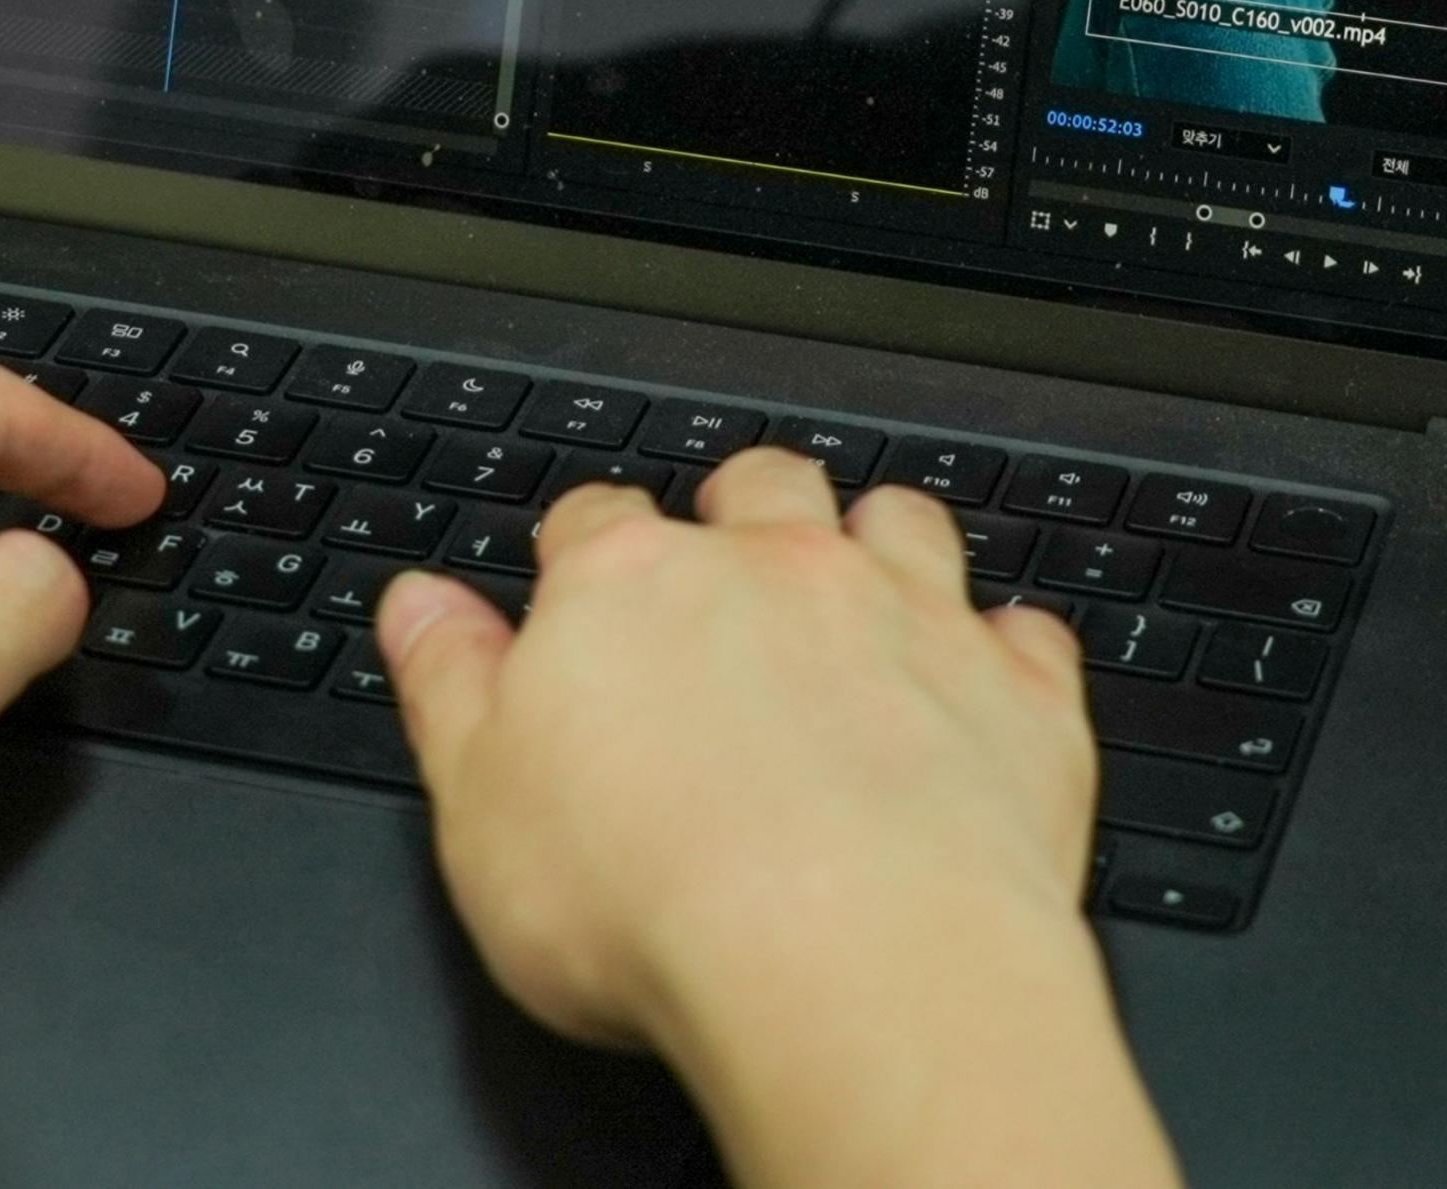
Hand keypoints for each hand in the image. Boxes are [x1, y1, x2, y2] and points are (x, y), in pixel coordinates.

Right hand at [378, 450, 1180, 1188]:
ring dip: (882, 541)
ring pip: (901, 523)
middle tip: (733, 560)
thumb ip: (449, 688)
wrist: (850, 960)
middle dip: (743, 507)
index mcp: (632, 590)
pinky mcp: (1018, 695)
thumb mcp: (479, 806)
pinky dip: (1007, 649)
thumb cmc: (654, 901)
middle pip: (759, 485)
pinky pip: (1028, 632)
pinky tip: (989, 680)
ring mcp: (910, 619)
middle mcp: (778, 572)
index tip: (579, 573)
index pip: (593, 521)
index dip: (584, 546)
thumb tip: (418, 609)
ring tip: (867, 585)